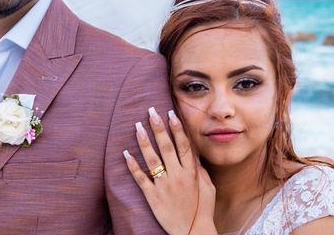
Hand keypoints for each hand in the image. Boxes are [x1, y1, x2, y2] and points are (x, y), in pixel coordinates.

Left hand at [124, 108, 215, 234]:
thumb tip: (193, 153)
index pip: (183, 145)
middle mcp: (177, 176)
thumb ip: (200, 169)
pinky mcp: (153, 197)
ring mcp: (164, 186)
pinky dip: (132, 166)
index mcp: (191, 173)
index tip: (170, 113)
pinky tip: (125, 153)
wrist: (192, 232)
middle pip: (167, 147)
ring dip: (144, 141)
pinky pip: (140, 179)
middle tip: (151, 111)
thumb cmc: (202, 209)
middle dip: (159, 127)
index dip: (177, 128)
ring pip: (152, 159)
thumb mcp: (208, 187)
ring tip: (137, 126)